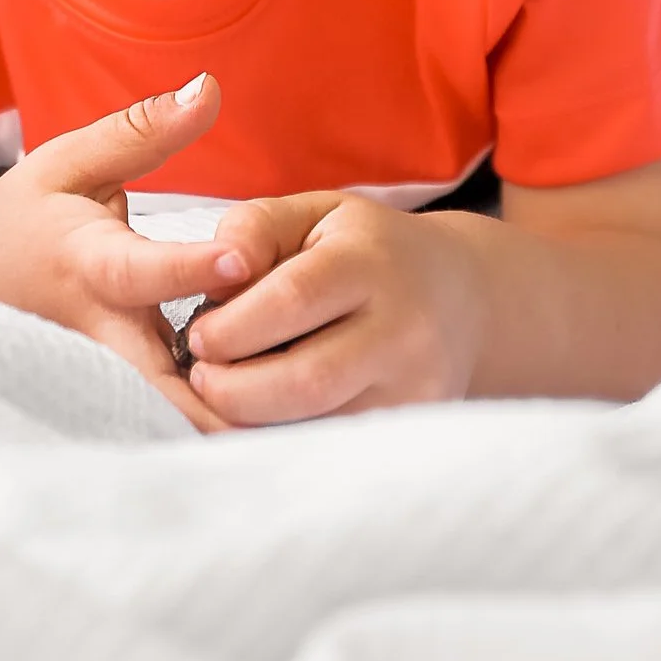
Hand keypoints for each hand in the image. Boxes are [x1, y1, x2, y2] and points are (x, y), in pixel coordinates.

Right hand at [0, 77, 269, 430]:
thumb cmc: (19, 222)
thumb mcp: (67, 163)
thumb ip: (143, 131)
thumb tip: (211, 89)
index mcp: (91, 266)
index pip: (145, 270)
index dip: (192, 266)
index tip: (240, 258)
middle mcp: (99, 337)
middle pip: (165, 385)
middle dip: (229, 392)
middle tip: (302, 381)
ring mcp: (102, 385)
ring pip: (170, 425)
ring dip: (230, 427)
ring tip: (308, 423)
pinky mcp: (108, 412)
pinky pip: (167, 433)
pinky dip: (213, 437)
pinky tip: (272, 435)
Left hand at [182, 194, 487, 423]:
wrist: (462, 297)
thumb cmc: (367, 250)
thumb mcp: (315, 213)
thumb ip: (256, 227)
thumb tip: (219, 267)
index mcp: (370, 263)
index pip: (291, 300)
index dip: (231, 327)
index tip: (197, 337)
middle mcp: (403, 329)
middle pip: (305, 381)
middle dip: (233, 390)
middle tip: (201, 379)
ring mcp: (416, 387)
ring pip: (318, 426)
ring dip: (254, 421)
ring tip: (227, 396)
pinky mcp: (414, 426)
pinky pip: (335, 447)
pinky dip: (287, 439)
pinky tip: (265, 416)